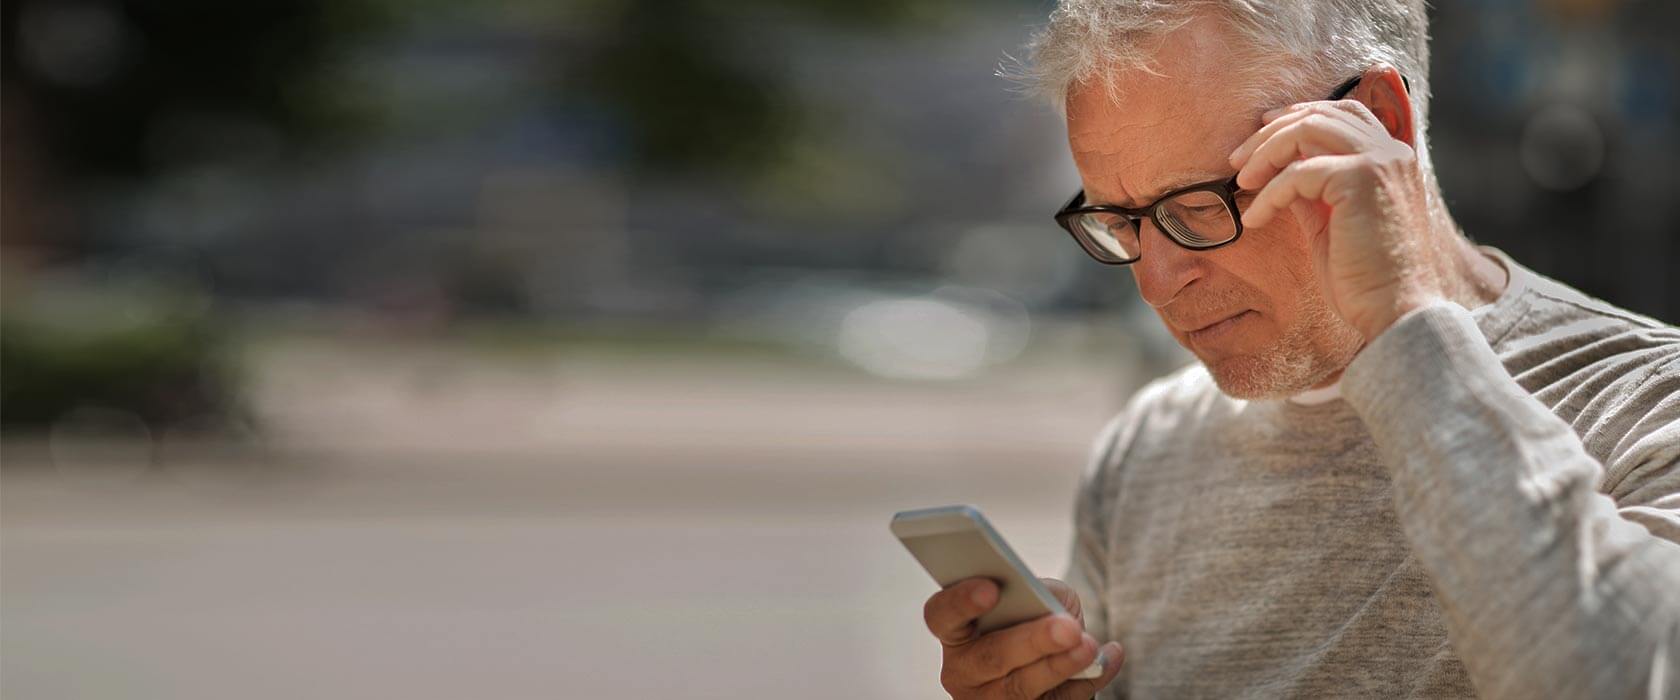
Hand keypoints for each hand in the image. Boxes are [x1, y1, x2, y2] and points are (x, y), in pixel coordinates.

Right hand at [921, 577, 1123, 698]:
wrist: (1047, 661)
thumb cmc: (1031, 620)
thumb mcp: (1030, 597)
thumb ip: (1037, 590)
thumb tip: (1054, 604)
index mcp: (956, 633)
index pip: (942, 616)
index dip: (962, 602)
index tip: (991, 588)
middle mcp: (966, 671)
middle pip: (991, 656)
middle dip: (1032, 640)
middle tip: (1067, 628)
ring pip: (1022, 687)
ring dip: (1061, 666)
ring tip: (1090, 646)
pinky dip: (1087, 680)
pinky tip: (1108, 657)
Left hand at [1227, 66, 1454, 339]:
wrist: (1395, 309)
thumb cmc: (1364, 278)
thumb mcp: (1329, 225)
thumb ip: (1311, 193)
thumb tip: (1277, 174)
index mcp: (1389, 159)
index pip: (1340, 114)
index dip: (1296, 116)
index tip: (1259, 131)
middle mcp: (1391, 151)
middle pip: (1319, 114)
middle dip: (1271, 131)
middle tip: (1235, 159)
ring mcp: (1380, 161)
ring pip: (1307, 130)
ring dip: (1265, 152)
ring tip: (1241, 181)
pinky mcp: (1361, 179)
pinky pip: (1298, 173)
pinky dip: (1269, 194)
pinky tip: (1254, 219)